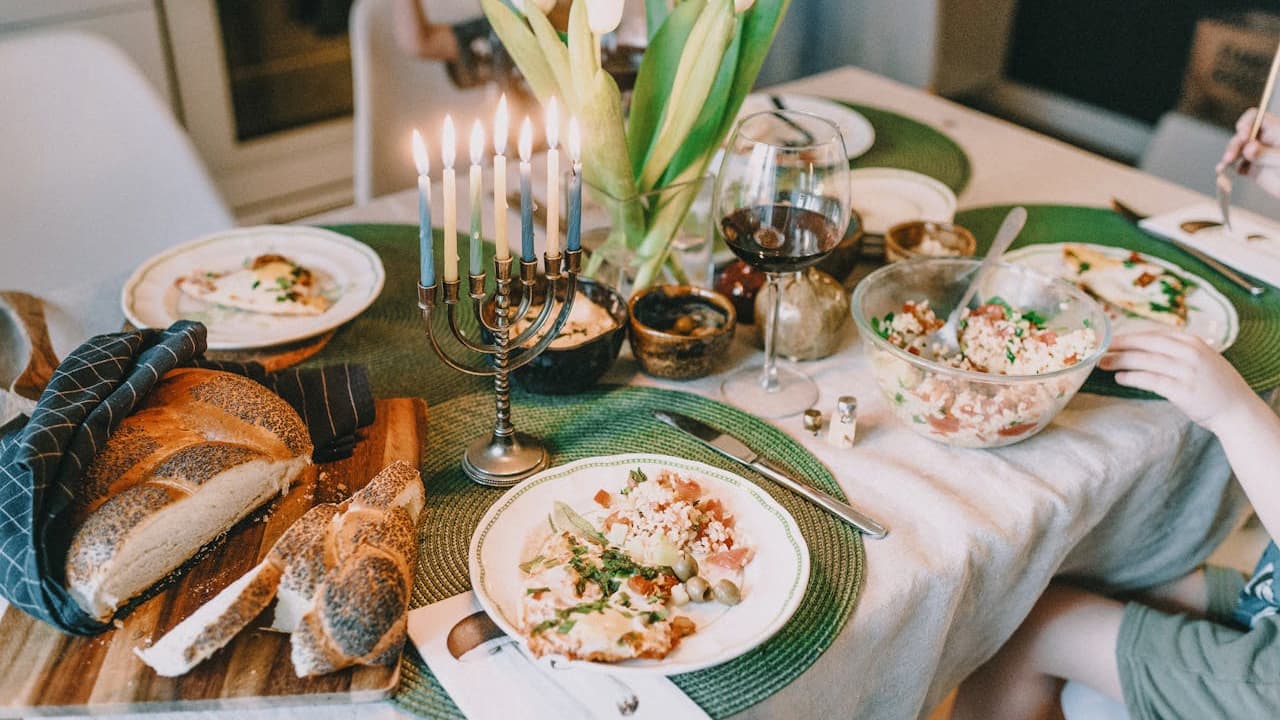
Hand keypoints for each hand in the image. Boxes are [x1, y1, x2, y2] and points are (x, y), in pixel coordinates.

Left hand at [1099, 329, 1252, 431]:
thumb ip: (1175, 352)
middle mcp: (1189, 353)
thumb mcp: (1199, 359)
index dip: (1129, 336)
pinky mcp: (1183, 390)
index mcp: (1192, 342)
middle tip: (1099, 347)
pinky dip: (1133, 377)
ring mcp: (1187, 371)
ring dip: (1121, 361)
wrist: (1238, 409)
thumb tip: (1140, 349)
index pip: (1153, 334)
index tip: (1110, 338)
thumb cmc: (1214, 385)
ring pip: (1145, 360)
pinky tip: (1120, 378)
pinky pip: (1151, 380)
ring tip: (1103, 364)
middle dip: (1120, 344)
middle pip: (1146, 343)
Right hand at [1216, 108, 1279, 198]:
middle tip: (1229, 157)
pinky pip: (1236, 165)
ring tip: (1223, 166)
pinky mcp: (1253, 169)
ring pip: (1237, 149)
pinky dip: (1228, 168)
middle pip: (1242, 134)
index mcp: (1276, 131)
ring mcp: (1257, 154)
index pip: (1256, 117)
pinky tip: (1222, 171)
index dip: (1246, 124)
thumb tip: (1248, 148)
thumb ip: (1266, 153)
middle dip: (1234, 145)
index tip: (1243, 137)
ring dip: (1228, 156)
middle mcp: (1264, 140)